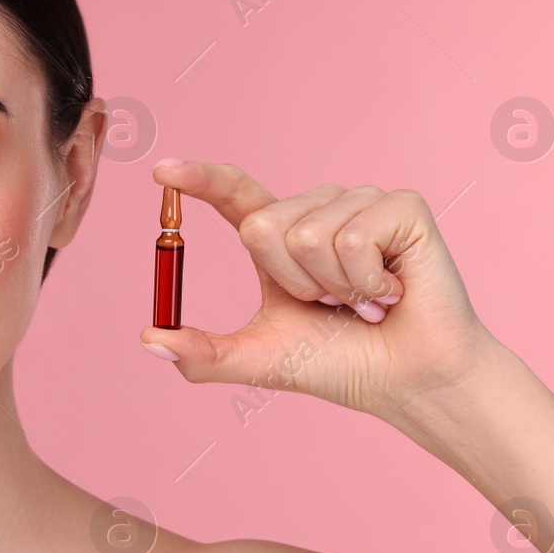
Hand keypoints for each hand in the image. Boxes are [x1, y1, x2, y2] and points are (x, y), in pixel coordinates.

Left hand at [139, 160, 503, 420]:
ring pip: (306, 234)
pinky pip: (353, 236)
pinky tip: (392, 290)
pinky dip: (367, 279)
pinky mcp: (401, 207)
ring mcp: (360, 202)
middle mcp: (317, 210)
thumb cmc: (339, 364)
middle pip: (262, 226)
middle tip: (331, 305)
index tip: (161, 172)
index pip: (234, 194)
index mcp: (280, 236)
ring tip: (365, 299)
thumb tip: (146, 338)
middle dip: (292, 284)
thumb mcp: (259, 359)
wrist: (406, 381)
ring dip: (333, 286)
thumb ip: (202, 353)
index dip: (198, 180)